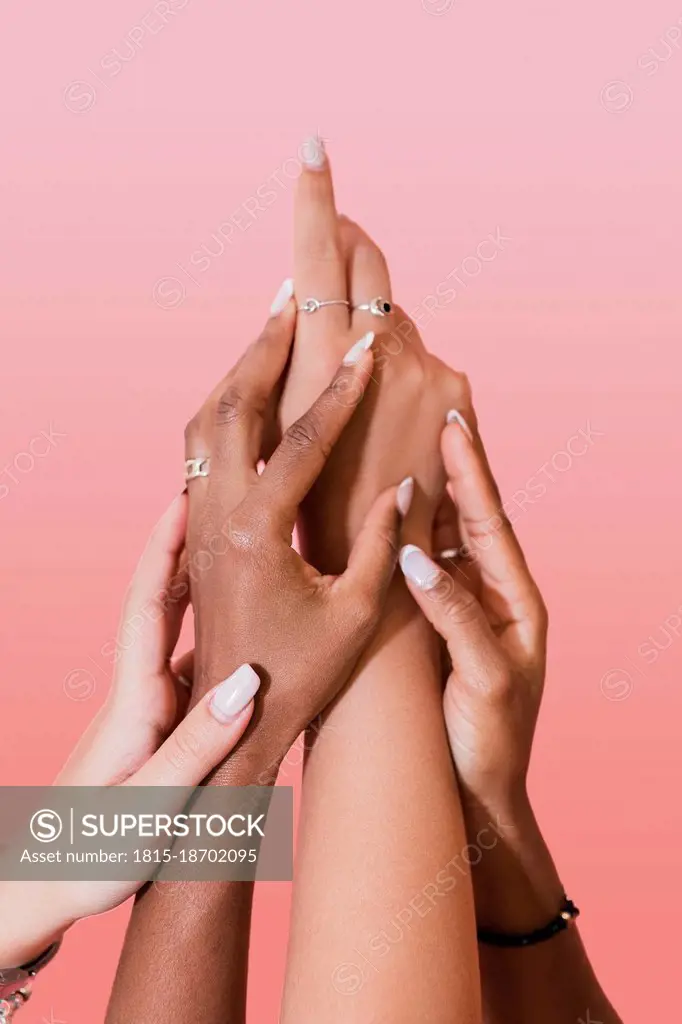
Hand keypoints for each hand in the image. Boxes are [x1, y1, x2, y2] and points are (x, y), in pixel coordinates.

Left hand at [0, 496, 256, 966]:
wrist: (48, 886)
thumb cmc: (93, 851)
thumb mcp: (152, 804)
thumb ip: (199, 745)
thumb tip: (249, 682)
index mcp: (136, 699)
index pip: (149, 604)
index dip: (165, 548)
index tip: (185, 498)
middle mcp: (140, 692)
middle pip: (163, 602)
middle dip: (187, 547)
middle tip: (218, 503)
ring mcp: (148, 709)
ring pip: (182, 631)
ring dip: (204, 585)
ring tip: (241, 549)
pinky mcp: (158, 728)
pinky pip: (193, 666)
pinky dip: (216, 635)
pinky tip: (245, 634)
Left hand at [183, 300, 404, 780]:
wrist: (233, 715)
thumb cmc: (302, 674)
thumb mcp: (359, 612)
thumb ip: (383, 540)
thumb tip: (408, 479)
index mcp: (259, 532)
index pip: (303, 441)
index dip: (340, 393)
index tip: (367, 348)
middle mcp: (215, 516)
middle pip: (231, 407)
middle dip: (265, 348)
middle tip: (294, 297)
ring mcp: (196, 521)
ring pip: (204, 423)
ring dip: (237, 372)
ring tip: (271, 331)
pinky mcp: (193, 530)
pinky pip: (200, 449)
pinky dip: (224, 408)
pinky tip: (250, 397)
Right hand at [275, 138, 470, 572]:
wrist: (385, 570)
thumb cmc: (312, 510)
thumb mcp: (285, 430)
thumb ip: (296, 357)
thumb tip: (300, 299)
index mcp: (327, 359)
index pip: (320, 254)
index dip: (316, 197)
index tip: (315, 149)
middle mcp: (387, 351)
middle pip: (367, 264)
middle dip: (344, 246)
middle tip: (330, 235)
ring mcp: (432, 369)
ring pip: (396, 315)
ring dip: (373, 321)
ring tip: (353, 375)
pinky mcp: (459, 390)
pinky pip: (424, 354)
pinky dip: (403, 363)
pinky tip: (389, 408)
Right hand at [399, 406, 548, 813]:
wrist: (474, 799)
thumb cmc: (491, 745)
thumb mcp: (484, 678)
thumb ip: (454, 616)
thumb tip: (415, 558)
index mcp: (515, 603)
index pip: (489, 522)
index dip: (473, 472)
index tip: (455, 424)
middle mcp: (487, 597)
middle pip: (465, 519)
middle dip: (449, 468)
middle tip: (426, 413)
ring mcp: (455, 611)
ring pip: (434, 542)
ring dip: (418, 498)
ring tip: (395, 449)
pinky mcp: (427, 629)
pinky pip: (411, 574)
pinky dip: (396, 541)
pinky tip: (375, 517)